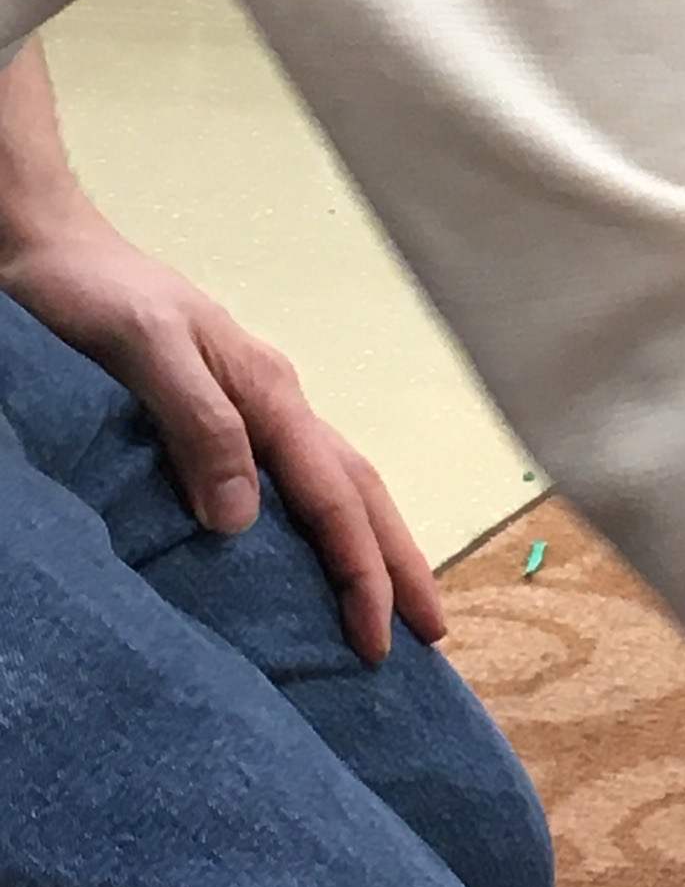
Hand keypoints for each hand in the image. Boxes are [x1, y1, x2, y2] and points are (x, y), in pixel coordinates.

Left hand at [0, 215, 444, 665]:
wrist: (48, 246)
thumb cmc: (90, 295)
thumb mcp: (142, 350)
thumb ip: (199, 423)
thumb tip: (242, 519)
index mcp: (266, 391)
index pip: (332, 495)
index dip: (361, 570)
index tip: (379, 640)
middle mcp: (273, 400)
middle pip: (359, 490)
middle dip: (399, 562)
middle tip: (434, 634)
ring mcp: (253, 404)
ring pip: (335, 482)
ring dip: (372, 543)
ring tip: (396, 599)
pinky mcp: (221, 411)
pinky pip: (295, 479)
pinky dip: (326, 521)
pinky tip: (314, 548)